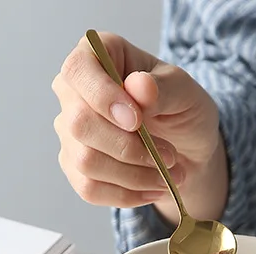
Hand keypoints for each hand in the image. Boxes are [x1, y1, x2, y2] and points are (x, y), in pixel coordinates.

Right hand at [52, 32, 227, 223]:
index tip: (137, 121)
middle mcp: (73, 93)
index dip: (103, 98)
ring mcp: (70, 133)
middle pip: (78, 124)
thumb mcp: (186, 92)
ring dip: (133, 176)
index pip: (78, 71)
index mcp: (96, 56)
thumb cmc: (181, 110)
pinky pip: (89, 189)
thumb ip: (164, 88)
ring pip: (85, 162)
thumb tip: (139, 88)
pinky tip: (152, 189)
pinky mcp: (75, 167)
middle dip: (128, 148)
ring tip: (167, 175)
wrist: (185, 148)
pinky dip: (127, 195)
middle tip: (168, 155)